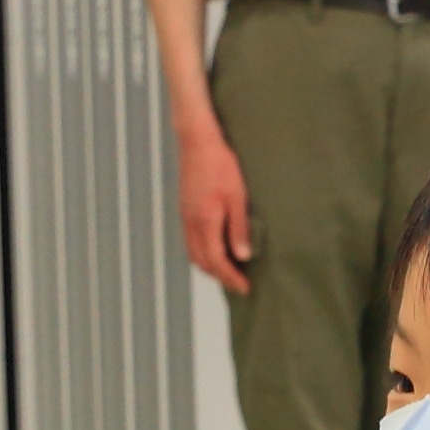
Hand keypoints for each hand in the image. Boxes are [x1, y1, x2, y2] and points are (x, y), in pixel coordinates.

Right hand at [179, 124, 254, 295]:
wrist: (198, 142)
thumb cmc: (220, 164)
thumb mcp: (237, 196)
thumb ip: (239, 228)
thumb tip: (243, 256)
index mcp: (205, 222)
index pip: (216, 261)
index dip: (231, 277)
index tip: (245, 287)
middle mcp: (191, 224)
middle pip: (202, 262)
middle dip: (220, 276)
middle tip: (238, 283)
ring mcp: (185, 218)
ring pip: (194, 254)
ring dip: (210, 266)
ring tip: (229, 270)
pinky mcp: (185, 211)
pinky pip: (191, 242)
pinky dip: (203, 253)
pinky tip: (216, 249)